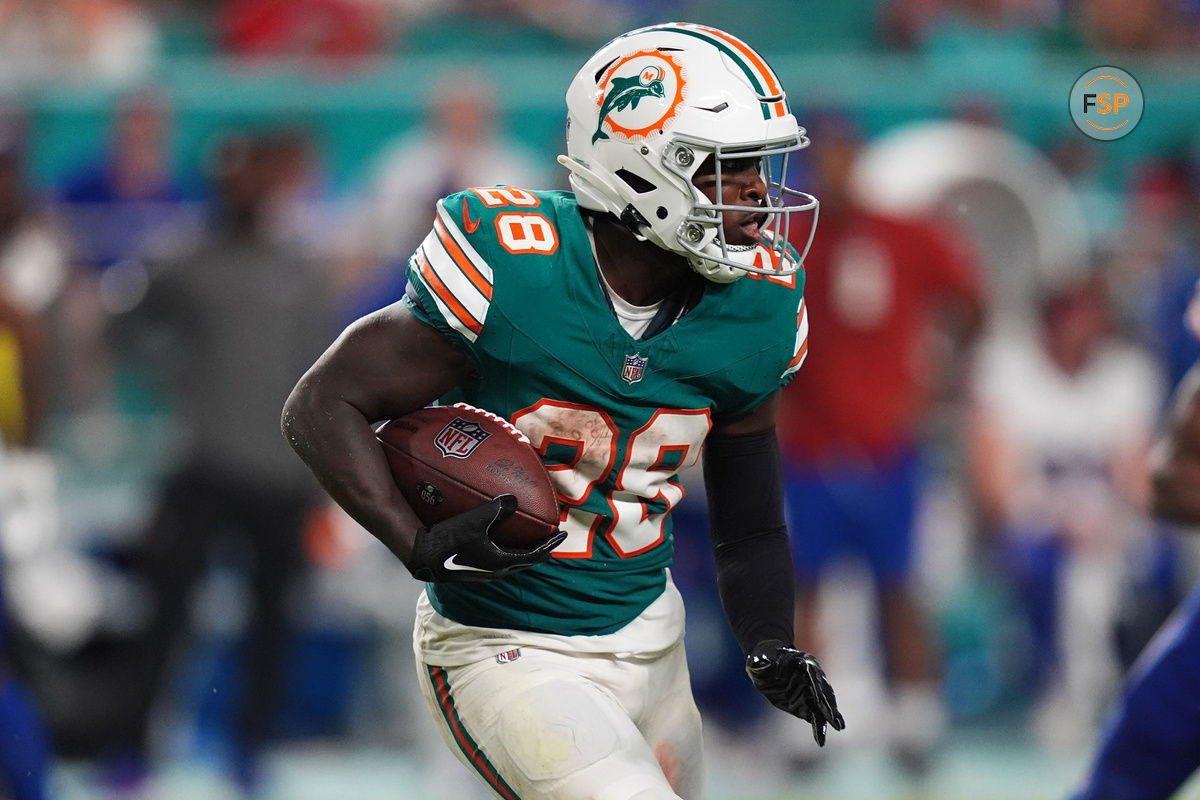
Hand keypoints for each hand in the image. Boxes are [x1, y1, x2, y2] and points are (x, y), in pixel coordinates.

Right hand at [406, 494, 566, 582]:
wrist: (422, 555)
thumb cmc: (449, 539)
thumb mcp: (475, 520)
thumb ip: (497, 509)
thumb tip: (514, 499)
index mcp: (501, 562)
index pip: (534, 556)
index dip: (550, 545)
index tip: (562, 535)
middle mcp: (496, 572)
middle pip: (526, 563)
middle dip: (541, 551)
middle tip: (551, 539)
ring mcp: (483, 574)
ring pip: (512, 565)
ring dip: (524, 554)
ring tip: (531, 542)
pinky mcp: (473, 571)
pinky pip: (499, 563)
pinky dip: (509, 553)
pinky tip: (502, 543)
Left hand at [746, 640, 844, 745]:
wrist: (768, 658)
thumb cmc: (763, 657)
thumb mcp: (758, 658)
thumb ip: (761, 661)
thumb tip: (763, 663)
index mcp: (803, 662)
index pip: (812, 676)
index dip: (816, 689)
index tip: (820, 701)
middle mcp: (811, 676)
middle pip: (822, 692)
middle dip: (828, 706)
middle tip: (836, 722)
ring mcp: (810, 689)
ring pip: (823, 703)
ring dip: (831, 714)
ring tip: (839, 726)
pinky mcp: (806, 701)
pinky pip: (816, 713)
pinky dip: (822, 721)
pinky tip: (830, 731)